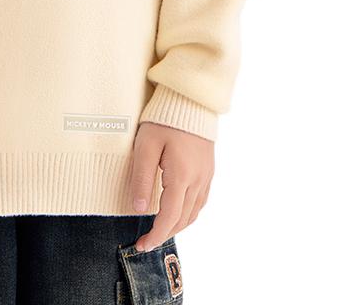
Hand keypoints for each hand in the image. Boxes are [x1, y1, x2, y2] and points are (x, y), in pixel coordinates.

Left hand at [129, 121, 213, 248]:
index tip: (141, 245)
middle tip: (146, 241)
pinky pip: (200, 201)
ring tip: (159, 229)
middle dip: (165, 234)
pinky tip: (177, 210)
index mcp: (182, 177)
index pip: (169, 217)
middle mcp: (198, 180)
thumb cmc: (164, 120)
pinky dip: (188, 213)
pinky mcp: (208, 169)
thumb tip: (137, 209)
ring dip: (177, 225)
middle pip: (183, 219)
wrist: (190, 100)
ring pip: (194, 213)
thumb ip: (141, 178)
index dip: (155, 235)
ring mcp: (206, 176)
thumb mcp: (145, 146)